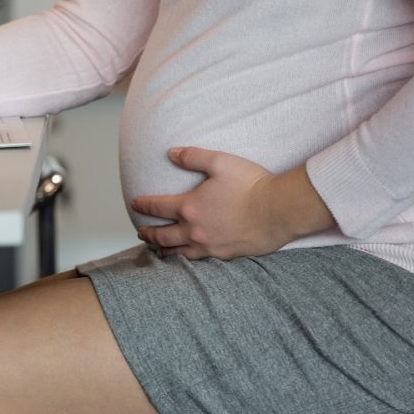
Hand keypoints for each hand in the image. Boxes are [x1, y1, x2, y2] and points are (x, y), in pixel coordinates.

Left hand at [131, 147, 335, 259]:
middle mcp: (195, 230)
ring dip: (163, 251)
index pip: (157, 207)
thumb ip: (193, 156)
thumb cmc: (252, 185)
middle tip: (141, 233)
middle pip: (162, 236)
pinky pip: (198, 260)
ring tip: (157, 251)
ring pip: (178, 252)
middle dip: (148, 234)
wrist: (279, 211)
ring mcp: (209, 246)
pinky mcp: (224, 255)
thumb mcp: (220, 162)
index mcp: (190, 207)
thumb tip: (171, 153)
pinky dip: (185, 260)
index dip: (143, 205)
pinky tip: (186, 258)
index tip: (135, 204)